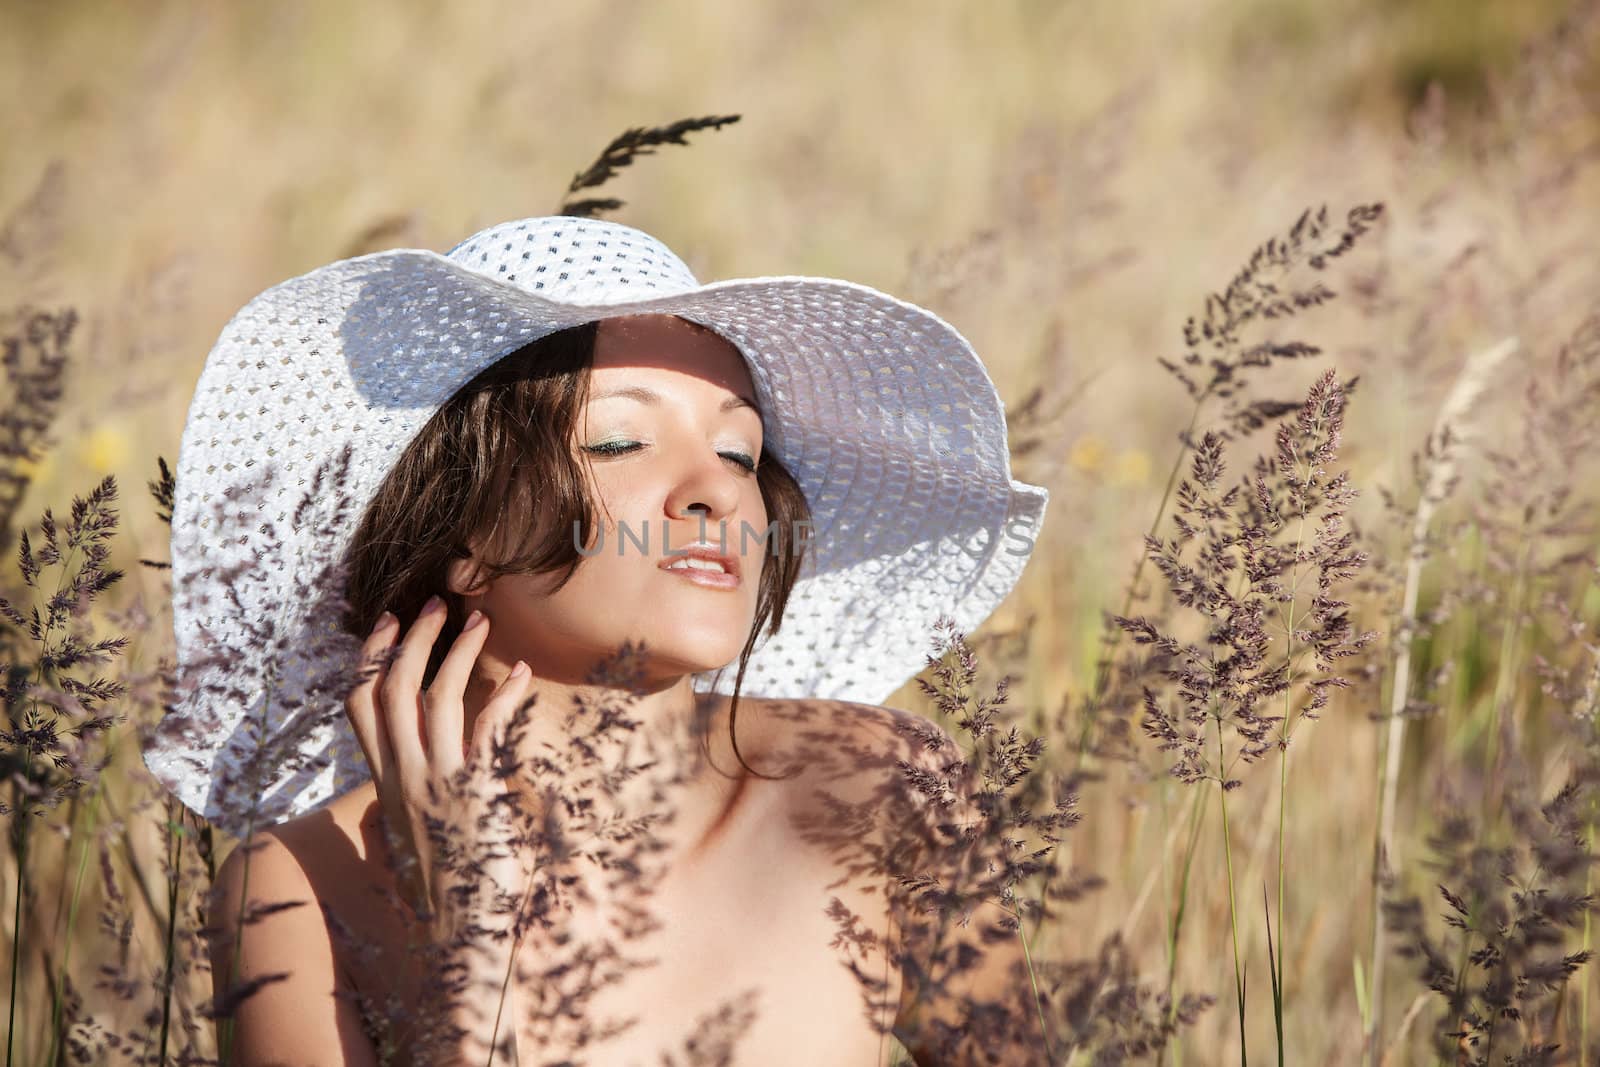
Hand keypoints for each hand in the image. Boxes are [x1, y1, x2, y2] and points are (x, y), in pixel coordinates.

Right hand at [344, 594, 537, 1057]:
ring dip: (456, 653)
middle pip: (389, 689)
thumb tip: (406, 778)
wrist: (463, 934)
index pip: (358, 707)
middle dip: (412, 638)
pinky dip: (502, 696)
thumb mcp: (416, 836)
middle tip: (438, 602)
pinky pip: (485, 728)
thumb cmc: (449, 884)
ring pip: (431, 699)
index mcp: (386, 783)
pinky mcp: (472, 794)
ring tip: (481, 620)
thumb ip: (408, 800)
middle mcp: (403, 778)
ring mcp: (435, 784)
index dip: (368, 658)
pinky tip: (519, 676)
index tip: (388, 621)